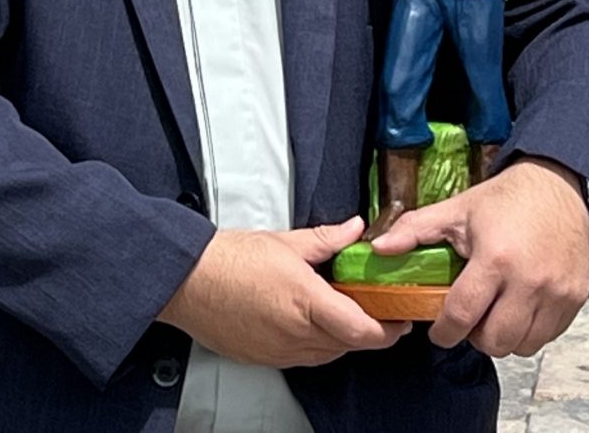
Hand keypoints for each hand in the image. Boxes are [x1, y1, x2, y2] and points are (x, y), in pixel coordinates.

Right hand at [158, 218, 404, 367]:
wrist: (188, 282)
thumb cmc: (230, 260)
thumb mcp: (286, 241)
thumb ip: (328, 239)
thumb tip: (355, 229)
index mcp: (307, 303)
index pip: (363, 331)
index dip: (389, 330)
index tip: (400, 318)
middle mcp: (297, 334)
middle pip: (350, 346)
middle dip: (369, 332)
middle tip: (377, 310)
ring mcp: (281, 352)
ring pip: (328, 355)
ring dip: (342, 339)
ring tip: (344, 314)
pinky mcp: (265, 359)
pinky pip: (303, 359)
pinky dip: (316, 345)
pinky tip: (311, 324)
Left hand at [366, 159, 588, 358]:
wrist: (561, 186)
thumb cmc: (506, 200)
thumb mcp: (457, 209)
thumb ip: (415, 230)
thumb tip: (379, 249)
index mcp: (495, 259)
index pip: (462, 315)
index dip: (444, 331)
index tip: (438, 331)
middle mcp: (529, 281)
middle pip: (494, 341)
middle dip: (475, 337)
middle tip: (469, 319)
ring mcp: (556, 293)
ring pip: (522, 345)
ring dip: (503, 337)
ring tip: (494, 313)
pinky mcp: (575, 299)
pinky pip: (547, 336)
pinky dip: (529, 331)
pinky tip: (518, 308)